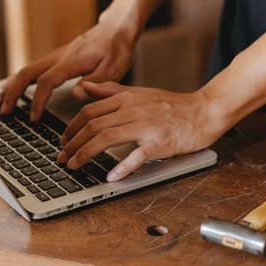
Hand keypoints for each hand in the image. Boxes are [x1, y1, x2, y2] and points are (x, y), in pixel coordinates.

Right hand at [0, 20, 137, 120]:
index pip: (47, 81)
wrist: (115, 28)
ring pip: (26, 70)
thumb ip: (95, 82)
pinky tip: (9, 89)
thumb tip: (76, 94)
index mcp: (71, 61)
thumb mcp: (114, 68)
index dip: (38, 100)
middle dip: (13, 93)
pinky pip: (31, 69)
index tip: (34, 118)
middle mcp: (58, 56)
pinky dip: (17, 80)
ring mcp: (54, 56)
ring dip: (10, 87)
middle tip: (3, 112)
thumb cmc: (116, 49)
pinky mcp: (55, 58)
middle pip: (27, 73)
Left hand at [58, 81, 224, 180]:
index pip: (89, 111)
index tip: (63, 141)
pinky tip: (110, 177)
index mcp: (126, 98)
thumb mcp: (138, 92)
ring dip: (86, 154)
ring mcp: (146, 126)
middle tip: (62, 157)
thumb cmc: (172, 106)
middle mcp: (133, 110)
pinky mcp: (160, 143)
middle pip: (93, 125)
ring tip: (74, 166)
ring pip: (107, 138)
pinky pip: (137, 156)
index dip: (71, 127)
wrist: (204, 111)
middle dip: (72, 143)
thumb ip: (110, 91)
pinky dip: (122, 168)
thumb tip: (84, 87)